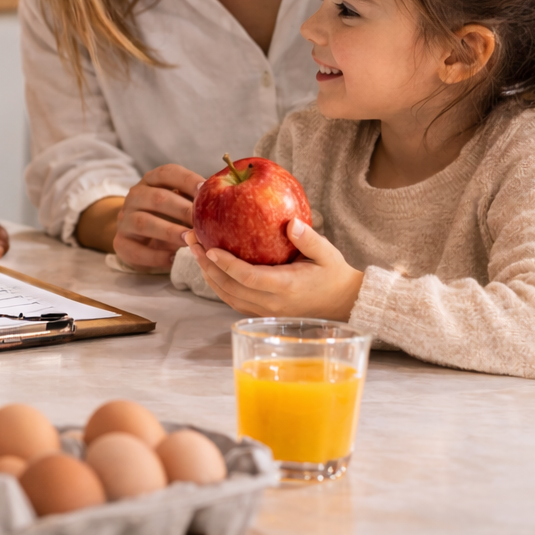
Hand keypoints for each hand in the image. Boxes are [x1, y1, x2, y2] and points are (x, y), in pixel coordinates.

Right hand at [112, 164, 202, 270]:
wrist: (136, 234)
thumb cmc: (167, 215)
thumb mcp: (179, 201)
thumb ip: (196, 199)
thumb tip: (228, 199)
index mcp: (151, 181)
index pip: (166, 173)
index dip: (186, 180)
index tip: (206, 190)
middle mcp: (135, 196)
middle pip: (156, 198)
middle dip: (182, 210)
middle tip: (202, 222)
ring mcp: (124, 219)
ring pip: (143, 222)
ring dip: (169, 231)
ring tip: (189, 240)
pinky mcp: (120, 242)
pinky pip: (135, 249)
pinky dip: (154, 256)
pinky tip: (172, 259)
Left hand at [183, 219, 363, 320]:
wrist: (343, 303)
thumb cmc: (334, 275)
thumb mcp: (327, 253)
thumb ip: (309, 239)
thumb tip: (291, 222)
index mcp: (286, 287)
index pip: (248, 278)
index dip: (227, 265)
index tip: (210, 248)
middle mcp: (272, 303)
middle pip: (230, 288)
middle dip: (207, 264)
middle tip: (191, 240)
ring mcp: (266, 311)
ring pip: (227, 296)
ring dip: (208, 274)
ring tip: (194, 250)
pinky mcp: (262, 312)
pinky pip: (233, 300)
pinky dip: (217, 284)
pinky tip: (209, 266)